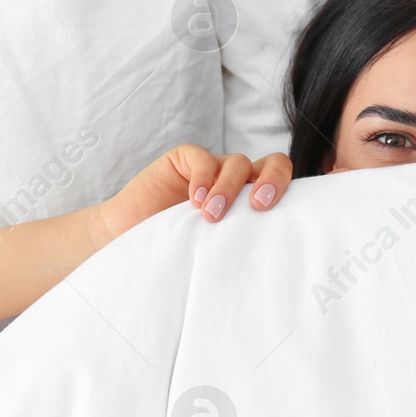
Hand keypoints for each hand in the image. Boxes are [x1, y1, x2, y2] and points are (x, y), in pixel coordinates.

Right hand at [96, 145, 293, 243]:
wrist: (127, 242)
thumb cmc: (176, 251)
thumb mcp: (217, 249)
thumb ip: (243, 242)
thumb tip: (277, 258)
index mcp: (252, 201)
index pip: (284, 185)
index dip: (288, 191)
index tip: (272, 216)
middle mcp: (237, 182)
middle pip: (273, 163)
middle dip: (272, 179)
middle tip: (258, 205)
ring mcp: (212, 169)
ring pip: (238, 163)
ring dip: (228, 189)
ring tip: (210, 216)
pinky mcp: (184, 160)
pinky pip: (203, 158)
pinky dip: (204, 177)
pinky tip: (195, 200)